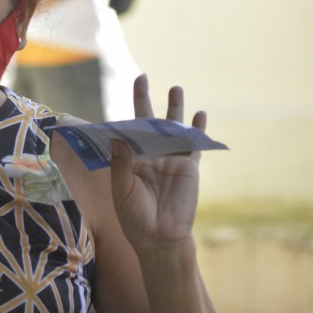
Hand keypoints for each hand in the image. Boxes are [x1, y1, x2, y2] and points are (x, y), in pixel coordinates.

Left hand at [109, 75, 204, 250]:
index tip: (112, 102)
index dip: (122, 113)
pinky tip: (200, 114)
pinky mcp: (188, 167)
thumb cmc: (135, 216)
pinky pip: (193, 144)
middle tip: (142, 77)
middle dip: (145, 100)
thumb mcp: (122, 189)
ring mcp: (169, 159)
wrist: (159, 236)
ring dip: (174, 108)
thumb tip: (117, 138)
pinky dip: (197, 129)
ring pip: (172, 128)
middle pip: (147, 122)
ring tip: (176, 88)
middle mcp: (149, 155)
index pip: (125, 131)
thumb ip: (121, 164)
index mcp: (129, 159)